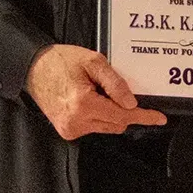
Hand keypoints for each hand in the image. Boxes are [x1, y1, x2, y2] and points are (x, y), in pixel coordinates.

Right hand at [26, 44, 167, 140]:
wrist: (33, 69)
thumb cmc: (61, 61)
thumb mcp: (94, 62)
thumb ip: (115, 83)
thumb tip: (132, 103)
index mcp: (83, 104)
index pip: (122, 115)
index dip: (144, 116)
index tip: (159, 118)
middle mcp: (76, 121)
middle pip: (117, 123)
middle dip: (124, 108)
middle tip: (115, 89)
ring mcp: (70, 129)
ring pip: (108, 126)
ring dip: (111, 112)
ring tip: (96, 91)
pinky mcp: (67, 131)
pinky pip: (95, 127)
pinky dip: (100, 115)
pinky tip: (89, 99)